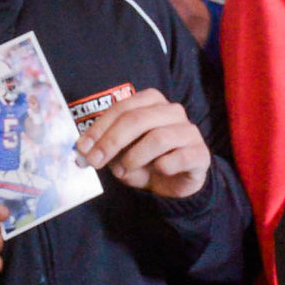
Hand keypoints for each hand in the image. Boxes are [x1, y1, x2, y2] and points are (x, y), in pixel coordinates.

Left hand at [76, 85, 208, 198]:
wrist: (176, 182)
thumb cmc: (146, 161)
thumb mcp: (121, 152)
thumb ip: (105, 147)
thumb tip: (84, 150)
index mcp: (151, 102)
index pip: (122, 108)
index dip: (100, 128)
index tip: (83, 147)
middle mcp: (172, 111)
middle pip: (138, 119)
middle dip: (112, 141)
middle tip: (96, 161)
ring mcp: (189, 131)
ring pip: (157, 138)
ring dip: (134, 158)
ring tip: (124, 171)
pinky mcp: (200, 153)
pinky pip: (179, 157)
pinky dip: (163, 166)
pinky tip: (158, 171)